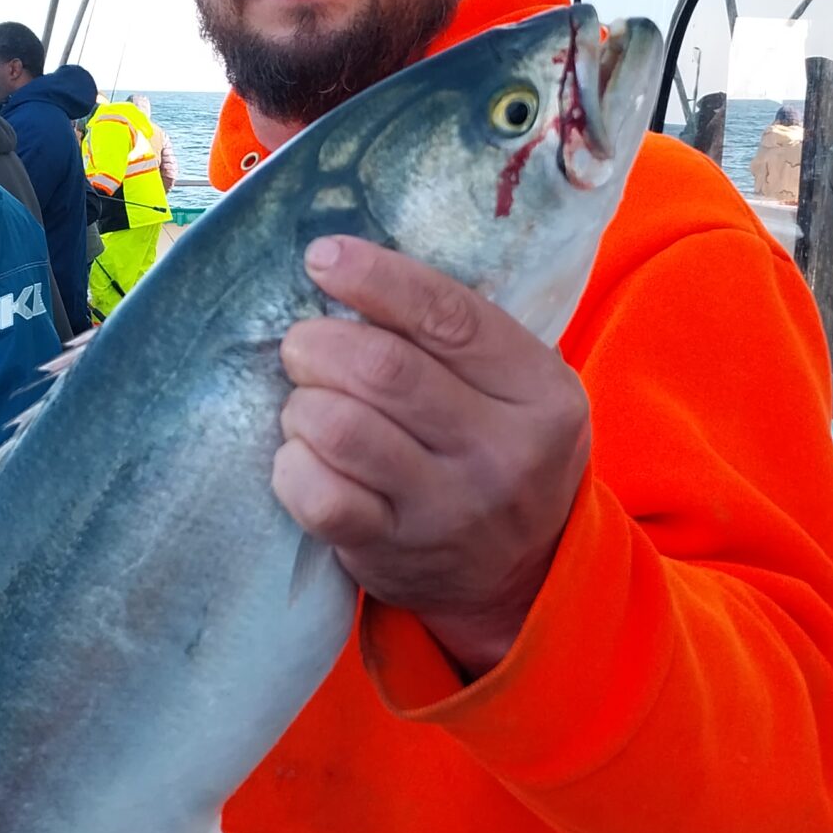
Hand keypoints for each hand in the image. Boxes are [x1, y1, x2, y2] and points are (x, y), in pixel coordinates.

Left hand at [274, 236, 590, 679]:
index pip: (449, 316)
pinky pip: (317, 496)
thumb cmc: (501, 449)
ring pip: (339, 428)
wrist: (524, 574)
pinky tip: (303, 456)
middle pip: (382, 370)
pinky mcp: (392, 553)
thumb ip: (459, 332)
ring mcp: (446, 509)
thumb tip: (349, 264)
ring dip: (302, 403)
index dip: (377, 279)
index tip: (323, 258)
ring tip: (307, 402)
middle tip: (302, 344)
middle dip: (319, 343)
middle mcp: (501, 453)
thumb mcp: (520, 386)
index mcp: (540, 393)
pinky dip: (292, 465)